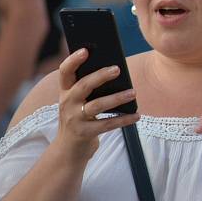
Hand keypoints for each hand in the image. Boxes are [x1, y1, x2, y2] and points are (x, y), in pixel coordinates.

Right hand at [53, 48, 139, 162]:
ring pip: (97, 105)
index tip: (85, 49)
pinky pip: (107, 124)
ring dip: (117, 98)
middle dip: (100, 76)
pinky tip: (137, 115)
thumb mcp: (79, 102)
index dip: (73, 60)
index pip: (65, 72)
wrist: (68, 150)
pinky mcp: (84, 133)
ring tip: (133, 92)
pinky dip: (123, 119)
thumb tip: (116, 70)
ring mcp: (74, 119)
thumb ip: (91, 88)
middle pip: (83, 86)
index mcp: (65, 92)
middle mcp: (67, 104)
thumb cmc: (80, 119)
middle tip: (118, 68)